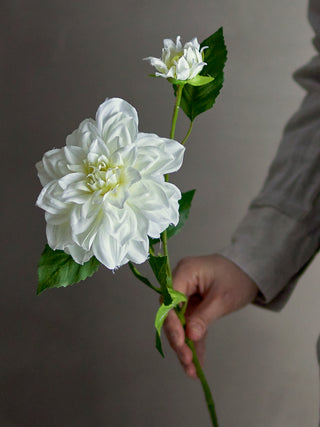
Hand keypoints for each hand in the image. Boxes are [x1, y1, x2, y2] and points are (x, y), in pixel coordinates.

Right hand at [164, 254, 257, 377]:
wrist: (250, 271)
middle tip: (187, 360)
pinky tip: (197, 363)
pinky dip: (194, 342)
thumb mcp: (222, 298)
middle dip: (178, 339)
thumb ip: (204, 317)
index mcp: (185, 272)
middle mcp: (180, 283)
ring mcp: (186, 295)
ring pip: (179, 324)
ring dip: (185, 346)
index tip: (180, 342)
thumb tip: (189, 335)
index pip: (169, 299)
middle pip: (171, 314)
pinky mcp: (193, 306)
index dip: (172, 322)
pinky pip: (191, 325)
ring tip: (192, 370)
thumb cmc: (237, 276)